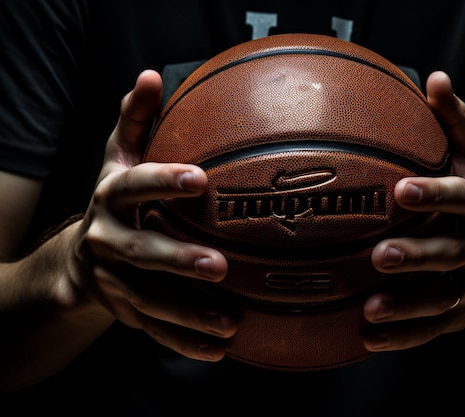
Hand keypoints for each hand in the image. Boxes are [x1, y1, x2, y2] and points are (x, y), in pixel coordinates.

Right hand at [76, 70, 236, 361]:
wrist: (80, 258)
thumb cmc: (115, 199)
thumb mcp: (117, 159)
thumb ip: (134, 121)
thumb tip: (150, 75)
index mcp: (110, 197)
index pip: (134, 186)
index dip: (162, 181)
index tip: (200, 179)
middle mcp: (107, 240)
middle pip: (139, 251)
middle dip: (176, 259)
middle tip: (220, 266)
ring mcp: (114, 280)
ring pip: (149, 300)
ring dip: (188, 314)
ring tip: (231, 322)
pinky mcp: (125, 310)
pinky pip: (154, 330)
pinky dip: (184, 342)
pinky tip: (219, 350)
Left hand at [363, 71, 464, 351]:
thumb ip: (456, 124)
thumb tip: (434, 79)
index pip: (464, 200)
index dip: (436, 195)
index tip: (401, 190)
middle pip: (452, 255)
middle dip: (418, 256)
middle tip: (379, 255)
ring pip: (439, 299)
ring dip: (406, 306)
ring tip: (370, 308)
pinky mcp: (459, 316)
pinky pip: (431, 330)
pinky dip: (402, 337)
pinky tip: (368, 337)